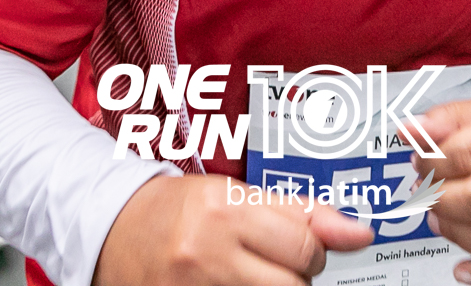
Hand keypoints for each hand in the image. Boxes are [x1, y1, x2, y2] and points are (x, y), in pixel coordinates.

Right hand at [95, 174, 371, 285]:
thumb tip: (361, 232)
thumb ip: (301, 212)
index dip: (311, 250)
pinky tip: (231, 285)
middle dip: (295, 279)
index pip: (305, 245)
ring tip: (251, 277)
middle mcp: (207, 253)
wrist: (110, 229)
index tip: (299, 247)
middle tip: (274, 266)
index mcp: (224, 210)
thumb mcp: (237, 194)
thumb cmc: (177, 209)